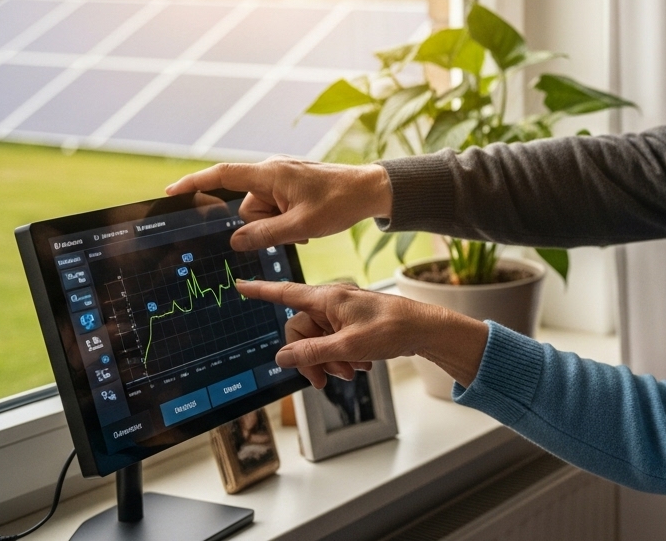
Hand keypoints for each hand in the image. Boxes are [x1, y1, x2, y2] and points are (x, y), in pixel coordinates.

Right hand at [166, 156, 392, 250]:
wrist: (371, 191)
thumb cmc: (340, 204)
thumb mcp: (301, 226)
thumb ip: (264, 234)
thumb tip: (235, 241)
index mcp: (270, 174)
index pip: (222, 175)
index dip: (194, 183)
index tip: (171, 192)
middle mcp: (271, 171)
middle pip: (247, 206)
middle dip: (265, 224)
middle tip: (297, 227)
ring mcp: (282, 177)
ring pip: (262, 211)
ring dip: (279, 224)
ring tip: (307, 225)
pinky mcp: (291, 184)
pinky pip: (276, 207)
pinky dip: (287, 219)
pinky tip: (308, 223)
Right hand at [237, 279, 489, 387]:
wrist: (426, 330)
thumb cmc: (393, 329)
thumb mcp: (348, 345)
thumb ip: (312, 352)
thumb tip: (282, 358)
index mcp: (328, 297)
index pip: (285, 293)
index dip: (261, 291)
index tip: (239, 284)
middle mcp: (332, 302)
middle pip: (301, 330)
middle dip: (311, 357)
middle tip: (325, 380)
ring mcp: (343, 314)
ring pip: (319, 341)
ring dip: (330, 361)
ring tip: (352, 372)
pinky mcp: (353, 324)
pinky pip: (335, 343)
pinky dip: (343, 357)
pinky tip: (361, 366)